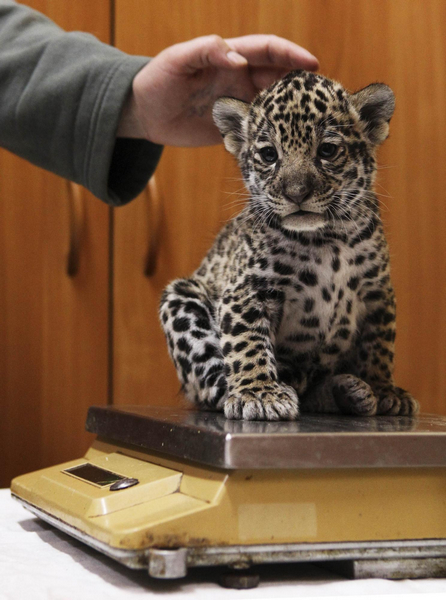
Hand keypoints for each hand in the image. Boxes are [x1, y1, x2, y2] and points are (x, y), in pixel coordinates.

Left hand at [117, 34, 317, 145]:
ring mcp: (240, 105)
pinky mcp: (234, 130)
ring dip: (292, 117)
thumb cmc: (156, 80)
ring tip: (312, 127)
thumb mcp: (177, 60)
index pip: (269, 51)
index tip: (313, 64)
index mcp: (231, 57)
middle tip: (324, 100)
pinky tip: (286, 148)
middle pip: (279, 80)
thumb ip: (206, 51)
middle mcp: (241, 80)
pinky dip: (272, 139)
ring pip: (275, 109)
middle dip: (302, 88)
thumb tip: (238, 57)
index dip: (292, 55)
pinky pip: (259, 132)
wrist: (144, 114)